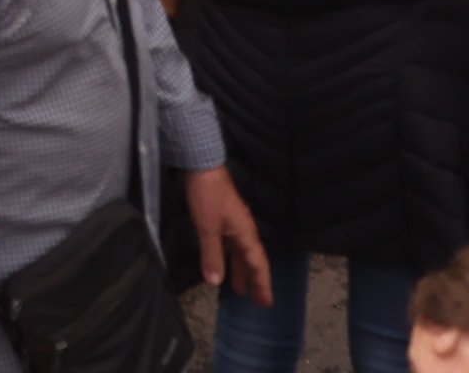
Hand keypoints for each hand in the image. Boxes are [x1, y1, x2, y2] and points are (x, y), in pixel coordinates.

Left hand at [188, 169, 273, 305]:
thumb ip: (212, 255)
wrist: (202, 164)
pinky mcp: (222, 217)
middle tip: (256, 301)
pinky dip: (229, 258)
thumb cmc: (208, 196)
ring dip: (240, 270)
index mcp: (246, 234)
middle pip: (252, 260)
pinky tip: (222, 262)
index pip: (258, 264)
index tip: (266, 303)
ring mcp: (234, 223)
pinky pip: (230, 244)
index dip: (262, 284)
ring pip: (240, 252)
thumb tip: (216, 283)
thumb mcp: (208, 228)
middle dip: (254, 280)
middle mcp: (244, 230)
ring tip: (238, 289)